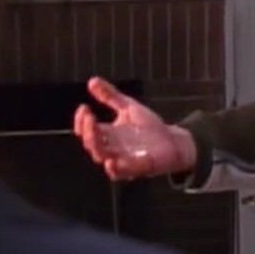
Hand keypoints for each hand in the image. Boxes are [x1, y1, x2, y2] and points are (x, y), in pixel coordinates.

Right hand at [72, 76, 196, 180]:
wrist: (173, 141)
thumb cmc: (149, 127)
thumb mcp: (128, 107)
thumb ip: (111, 96)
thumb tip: (92, 80)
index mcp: (108, 134)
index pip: (86, 130)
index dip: (81, 121)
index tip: (83, 108)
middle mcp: (111, 148)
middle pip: (92, 144)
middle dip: (87, 131)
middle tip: (89, 117)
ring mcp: (122, 159)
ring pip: (102, 157)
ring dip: (96, 147)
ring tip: (94, 134)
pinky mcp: (136, 168)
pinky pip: (121, 172)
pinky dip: (115, 168)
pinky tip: (111, 162)